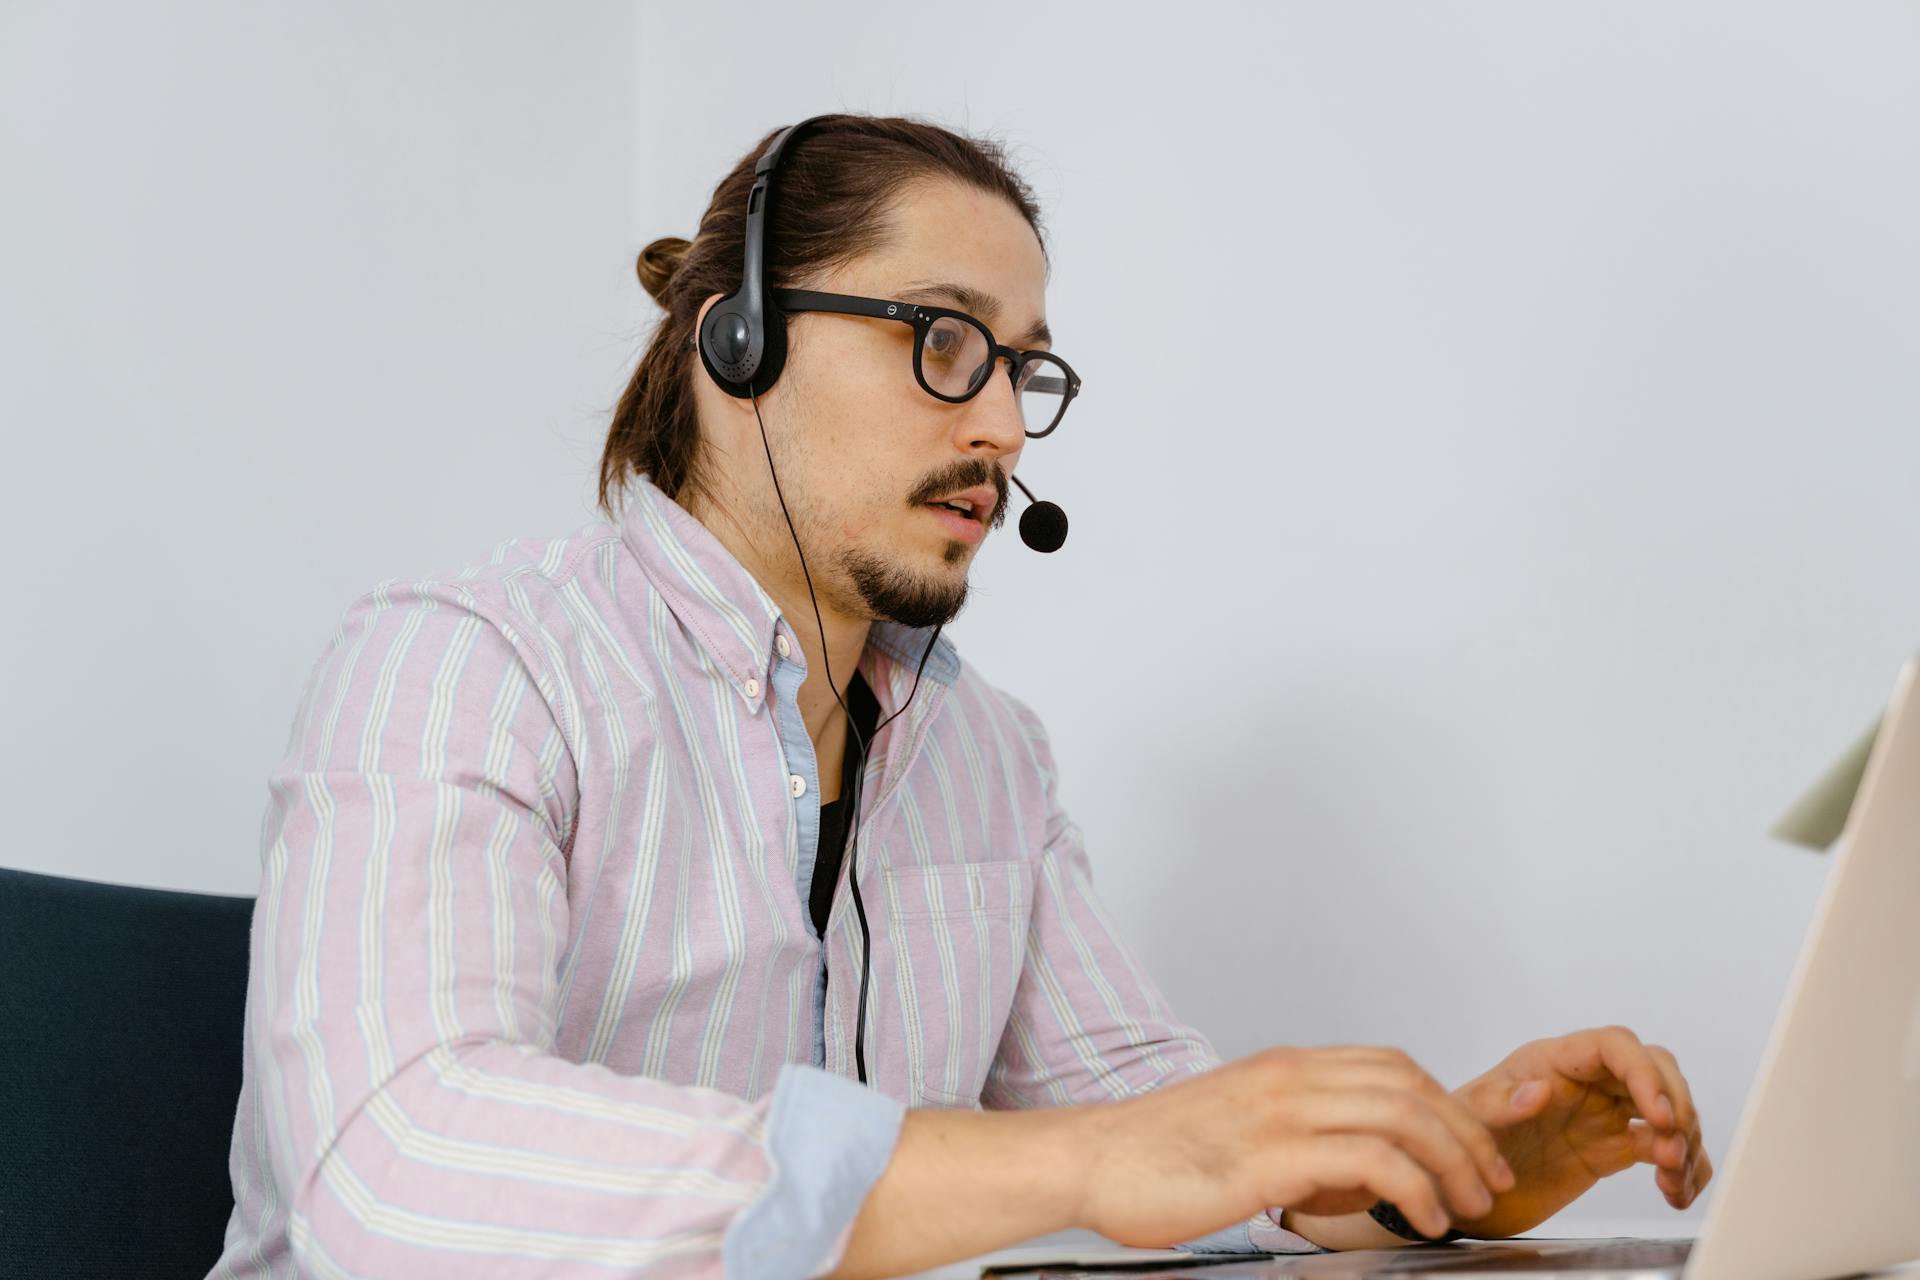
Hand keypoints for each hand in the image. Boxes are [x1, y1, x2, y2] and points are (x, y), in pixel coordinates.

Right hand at [1072, 1044, 1515, 1247]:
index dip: (1447, 1103)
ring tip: (1466, 1203)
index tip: (1477, 1144)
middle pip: (1410, 1083)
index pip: (1392, 1066)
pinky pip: (1371, 1159)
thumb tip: (1355, 1178)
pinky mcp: (1271, 1154)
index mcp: (1284, 1068)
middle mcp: (1290, 1077)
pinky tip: (1418, 1215)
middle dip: (1466, 1131)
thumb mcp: (1239, 1133)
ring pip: (1402, 1113)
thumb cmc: (1155, 1157)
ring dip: (1451, 1160)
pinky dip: (1411, 1186)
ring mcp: (1281, 1110)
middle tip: (1489, 1178)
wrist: (1090, 1160)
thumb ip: (1300, 1143)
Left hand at [1445, 1026, 1711, 1238]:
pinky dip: (1683, 1166)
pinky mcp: (1612, 1148)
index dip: (1644, 1073)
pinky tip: (1677, 1192)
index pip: (1613, 1045)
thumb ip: (1497, 1105)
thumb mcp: (1466, 1124)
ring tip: (1673, 1178)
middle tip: (1672, 1149)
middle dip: (1676, 1104)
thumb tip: (1538, 1090)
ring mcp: (1602, 1113)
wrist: (1458, 1193)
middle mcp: (1584, 1081)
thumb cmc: (1455, 1144)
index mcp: (1550, 1062)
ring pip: (1666, 1106)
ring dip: (1684, 1140)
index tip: (1659, 1115)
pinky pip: (1661, 1146)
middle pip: (1653, 1068)